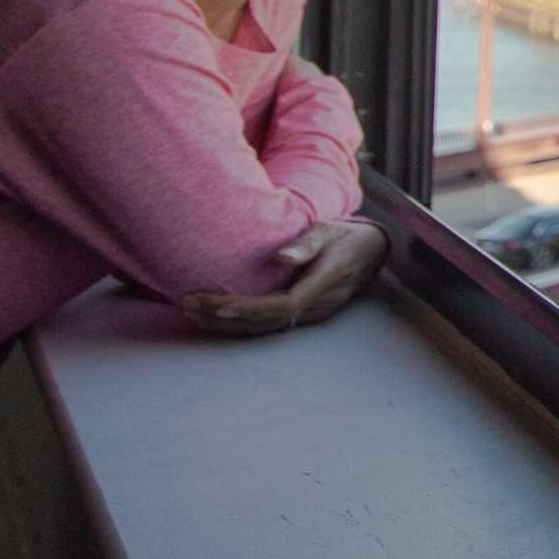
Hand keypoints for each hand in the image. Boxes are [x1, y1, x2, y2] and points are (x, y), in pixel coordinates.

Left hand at [183, 216, 387, 337]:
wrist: (370, 250)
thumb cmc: (344, 235)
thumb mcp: (328, 230)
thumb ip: (306, 244)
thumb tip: (282, 257)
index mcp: (325, 284)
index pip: (283, 305)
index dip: (248, 309)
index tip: (216, 304)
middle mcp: (318, 305)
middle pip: (267, 322)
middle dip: (224, 317)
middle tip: (187, 305)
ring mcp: (312, 313)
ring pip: (264, 328)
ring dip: (226, 324)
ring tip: (192, 313)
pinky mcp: (303, 314)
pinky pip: (268, 324)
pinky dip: (239, 323)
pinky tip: (214, 316)